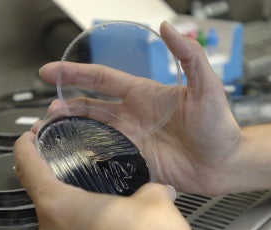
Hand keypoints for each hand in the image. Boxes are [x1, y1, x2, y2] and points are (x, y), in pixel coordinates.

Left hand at [13, 132, 219, 229]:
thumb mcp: (151, 198)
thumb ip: (142, 186)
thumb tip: (149, 189)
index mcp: (61, 210)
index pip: (28, 168)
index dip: (25, 147)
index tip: (27, 139)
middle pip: (39, 197)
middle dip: (51, 179)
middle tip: (66, 166)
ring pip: (53, 222)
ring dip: (67, 206)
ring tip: (90, 196)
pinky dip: (77, 229)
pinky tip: (100, 223)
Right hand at [37, 21, 240, 194]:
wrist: (224, 162)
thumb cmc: (219, 125)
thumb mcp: (206, 86)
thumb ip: (188, 55)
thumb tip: (168, 27)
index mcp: (143, 94)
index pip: (102, 79)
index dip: (75, 72)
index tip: (49, 70)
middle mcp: (132, 115)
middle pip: (90, 106)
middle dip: (65, 106)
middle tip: (46, 111)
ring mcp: (132, 139)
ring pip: (93, 131)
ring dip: (71, 130)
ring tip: (50, 132)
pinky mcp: (135, 160)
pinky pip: (105, 157)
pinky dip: (87, 155)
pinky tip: (72, 156)